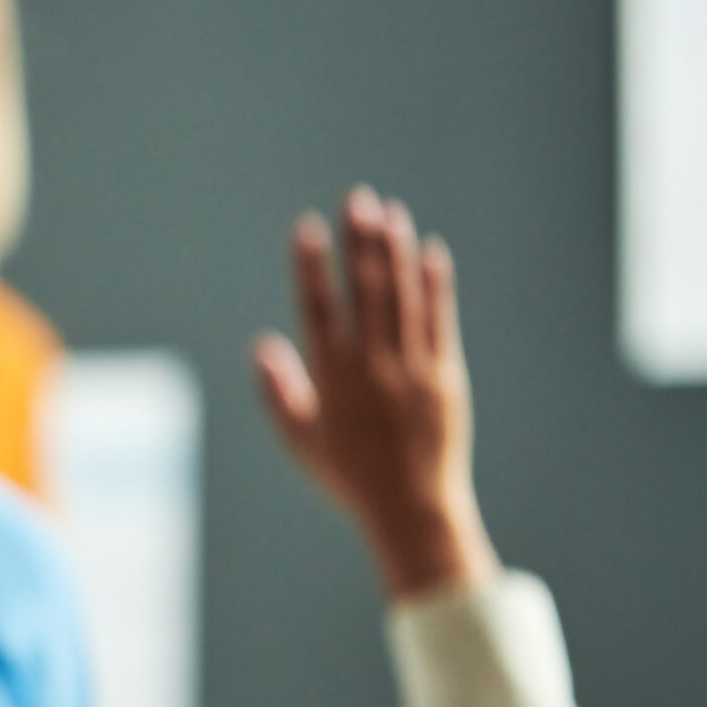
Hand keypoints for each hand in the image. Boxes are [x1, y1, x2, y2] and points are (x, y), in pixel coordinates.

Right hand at [254, 186, 497, 601]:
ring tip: (390, 212)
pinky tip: (430, 253)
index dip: (310, 267)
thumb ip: (278, 391)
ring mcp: (412, 370)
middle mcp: (372, 369)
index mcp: (332, 381)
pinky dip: (434, 286)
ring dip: (395, 252)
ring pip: (402, 299)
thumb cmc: (348, 477)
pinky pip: (439, 322)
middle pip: (365, 292)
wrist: (411, 509)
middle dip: (360, 242)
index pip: (317, 311)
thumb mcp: (299, 440)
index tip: (306, 228)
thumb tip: (262, 343)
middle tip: (357, 198)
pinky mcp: (444, 376)